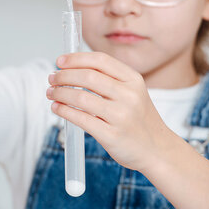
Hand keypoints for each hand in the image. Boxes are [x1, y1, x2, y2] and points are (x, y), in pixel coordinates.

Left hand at [46, 52, 174, 171]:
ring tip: (52, 93)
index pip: (100, 60)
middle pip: (88, 76)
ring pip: (81, 97)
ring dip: (60, 93)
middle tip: (52, 78)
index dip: (76, 58)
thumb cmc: (139, 120)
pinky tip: (57, 108)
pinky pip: (81, 119)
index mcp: (134, 80)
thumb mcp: (133, 92)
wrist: (157, 150)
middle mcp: (129, 96)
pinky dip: (64, 111)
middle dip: (64, 75)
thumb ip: (109, 79)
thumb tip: (72, 68)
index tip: (60, 61)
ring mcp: (121, 116)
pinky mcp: (112, 136)